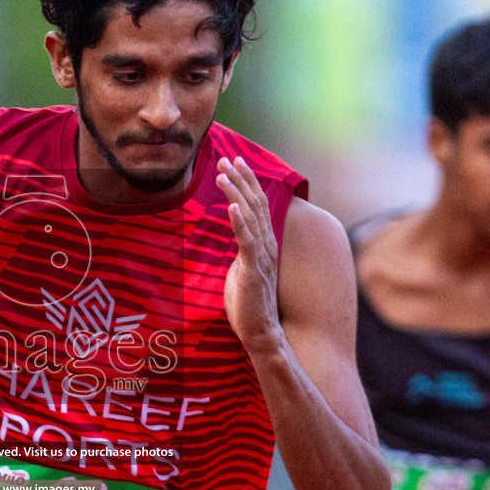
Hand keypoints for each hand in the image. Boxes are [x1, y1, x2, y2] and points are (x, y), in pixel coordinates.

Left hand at [217, 157, 282, 351]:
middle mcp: (266, 244)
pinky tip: (232, 205)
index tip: (235, 162)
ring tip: (223, 172)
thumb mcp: (242, 270)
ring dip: (236, 191)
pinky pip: (246, 241)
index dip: (247, 182)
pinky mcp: (253, 270)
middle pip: (255, 203)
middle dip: (240, 178)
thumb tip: (236, 240)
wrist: (261, 333)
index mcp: (263, 243)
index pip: (257, 205)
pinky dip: (239, 221)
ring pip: (250, 216)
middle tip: (227, 157)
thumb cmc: (249, 305)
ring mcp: (261, 256)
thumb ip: (241, 251)